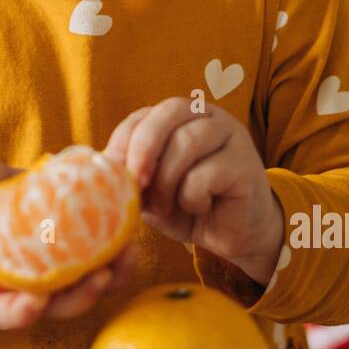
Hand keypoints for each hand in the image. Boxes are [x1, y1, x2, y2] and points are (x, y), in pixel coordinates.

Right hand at [0, 155, 139, 330]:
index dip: (15, 313)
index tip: (35, 302)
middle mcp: (20, 287)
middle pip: (50, 308)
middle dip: (78, 299)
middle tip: (99, 278)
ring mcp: (50, 277)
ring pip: (82, 293)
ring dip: (108, 281)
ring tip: (125, 254)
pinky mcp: (74, 261)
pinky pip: (100, 269)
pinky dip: (118, 260)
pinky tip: (130, 237)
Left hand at [103, 99, 283, 284]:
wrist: (231, 235)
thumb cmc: (187, 206)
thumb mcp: (151, 189)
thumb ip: (131, 172)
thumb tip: (103, 166)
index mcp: (180, 117)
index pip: (145, 114)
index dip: (125, 141)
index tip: (114, 172)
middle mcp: (208, 116)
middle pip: (169, 113)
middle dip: (144, 148)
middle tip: (135, 182)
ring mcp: (231, 136)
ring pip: (187, 142)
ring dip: (167, 181)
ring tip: (167, 206)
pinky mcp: (245, 164)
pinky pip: (206, 173)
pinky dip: (193, 197)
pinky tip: (200, 206)